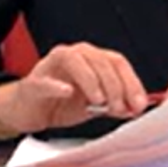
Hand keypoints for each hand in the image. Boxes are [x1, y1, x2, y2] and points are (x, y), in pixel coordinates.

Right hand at [0, 42, 149, 136]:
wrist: (28, 111)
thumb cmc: (60, 103)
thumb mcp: (93, 105)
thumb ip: (115, 105)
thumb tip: (135, 109)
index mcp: (90, 60)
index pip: (116, 62)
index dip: (131, 82)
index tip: (139, 104)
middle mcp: (73, 56)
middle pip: (99, 59)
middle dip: (114, 85)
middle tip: (119, 107)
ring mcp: (51, 66)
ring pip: (74, 60)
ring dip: (91, 80)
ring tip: (99, 101)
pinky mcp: (34, 82)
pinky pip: (45, 80)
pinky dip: (57, 85)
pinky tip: (68, 92)